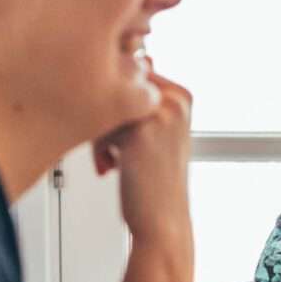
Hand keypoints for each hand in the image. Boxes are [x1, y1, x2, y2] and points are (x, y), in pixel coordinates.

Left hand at [92, 69, 191, 240]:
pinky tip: (110, 168)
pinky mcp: (139, 132)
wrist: (163, 221)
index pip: (130, 76)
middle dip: (107, 117)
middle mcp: (175, 99)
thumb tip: (136, 60)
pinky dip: (98, 148)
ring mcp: (159, 113)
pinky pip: (100, 122)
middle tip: (112, 151)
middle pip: (116, 84)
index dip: (117, 105)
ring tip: (111, 160)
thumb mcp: (157, 133)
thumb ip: (145, 99)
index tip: (121, 136)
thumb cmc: (156, 181)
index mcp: (182, 95)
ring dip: (101, 133)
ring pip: (105, 102)